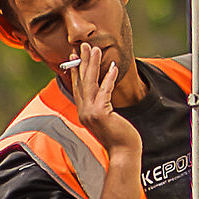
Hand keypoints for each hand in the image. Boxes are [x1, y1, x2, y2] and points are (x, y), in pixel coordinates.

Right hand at [70, 41, 141, 160]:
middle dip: (82, 62)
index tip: (75, 55)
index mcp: (83, 112)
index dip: (75, 70)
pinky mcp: (100, 114)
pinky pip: (104, 91)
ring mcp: (90, 113)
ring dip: (92, 65)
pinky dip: (108, 78)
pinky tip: (112, 67)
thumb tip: (103, 99)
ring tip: (95, 49)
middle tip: (83, 45)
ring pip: (90, 84)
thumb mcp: (107, 120)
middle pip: (81, 82)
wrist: (123, 153)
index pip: (77, 87)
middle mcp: (83, 112)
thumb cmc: (118, 138)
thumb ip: (102, 109)